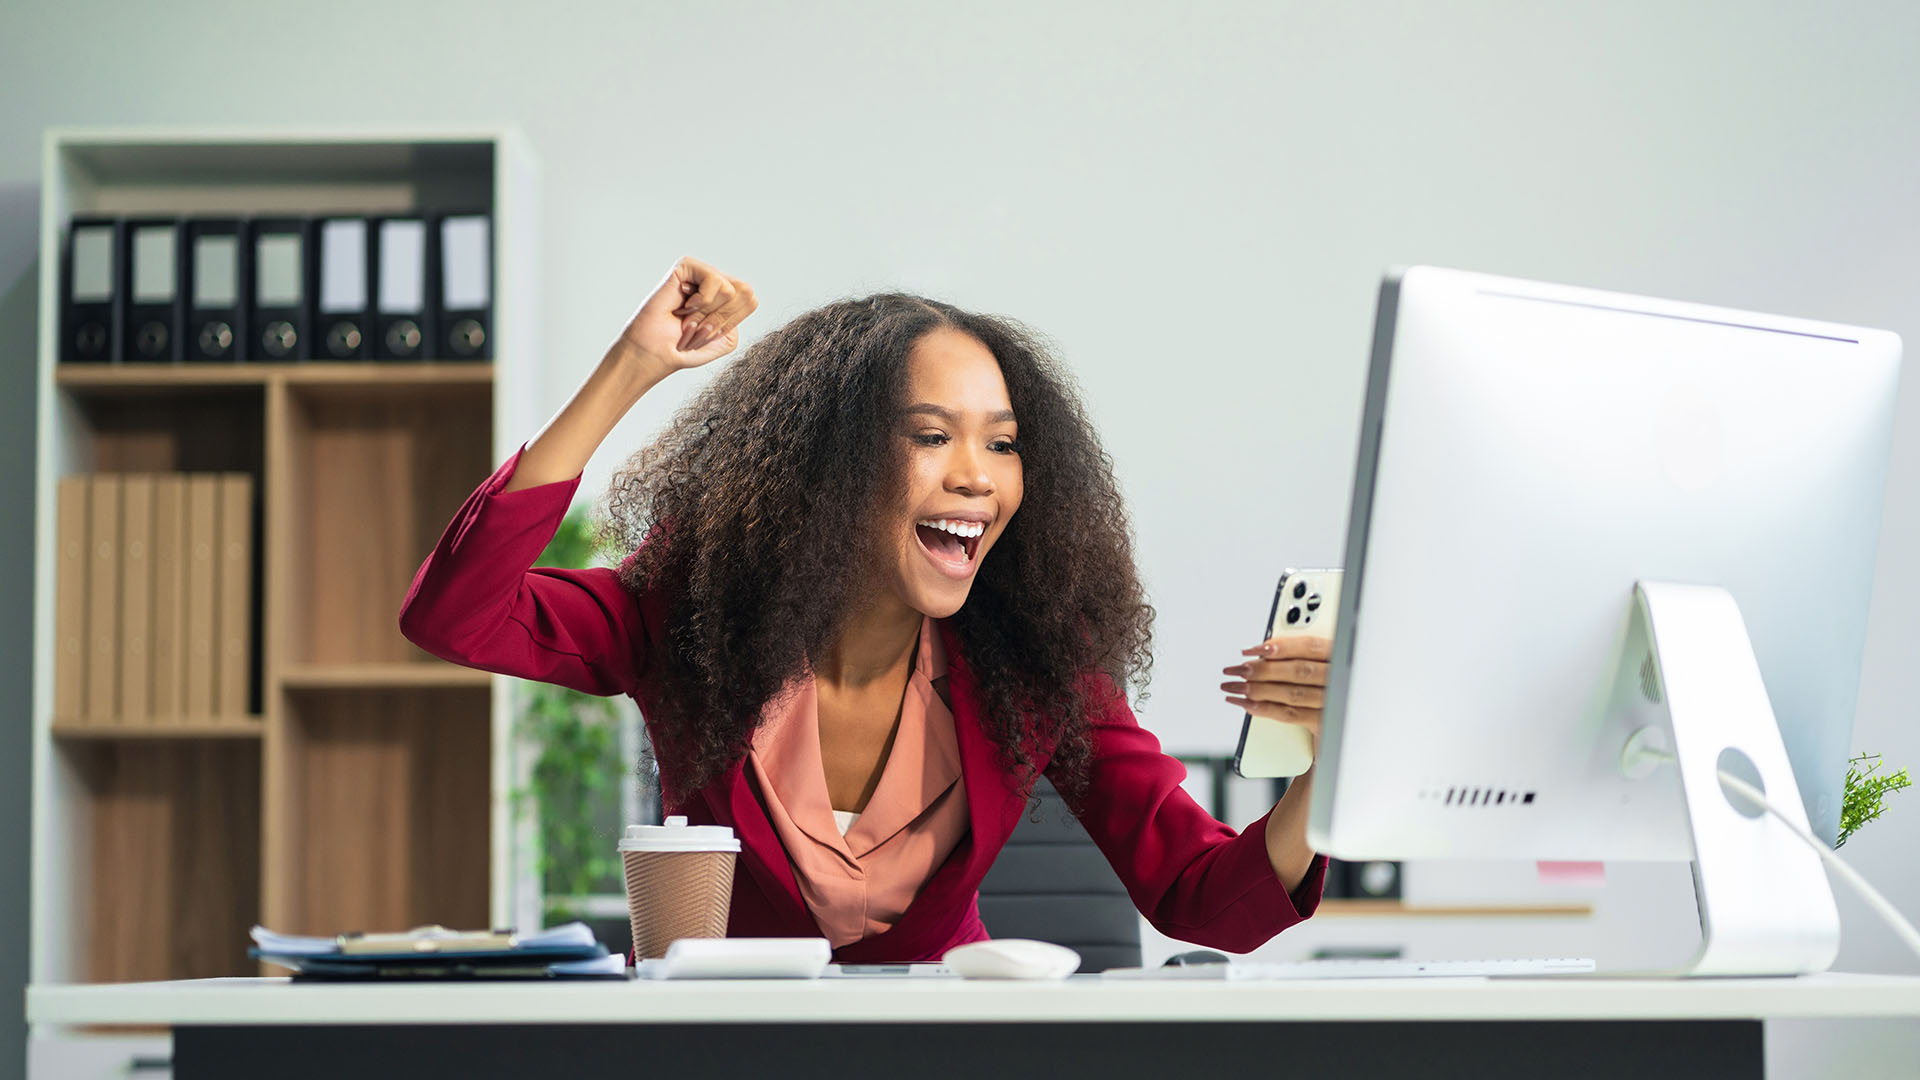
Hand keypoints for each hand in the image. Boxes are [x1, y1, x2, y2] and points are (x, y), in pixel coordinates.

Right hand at [620, 256, 757, 372]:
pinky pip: (715, 280)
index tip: (706, 332)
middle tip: (695, 326)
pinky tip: (684, 305)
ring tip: (687, 318)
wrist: (656, 354)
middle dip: (720, 319)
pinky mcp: (686, 265)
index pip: (751, 301)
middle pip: (745, 292)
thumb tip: (742, 290)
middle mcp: (714, 281)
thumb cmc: (683, 348)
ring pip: (730, 290)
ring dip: (707, 313)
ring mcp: (700, 272)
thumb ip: (741, 316)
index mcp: (726, 298)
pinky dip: (702, 301)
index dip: (730, 322)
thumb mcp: (725, 339)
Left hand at [1220, 635, 1330, 747]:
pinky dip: (1265, 708)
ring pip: (1292, 693)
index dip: (1280, 646)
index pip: (1309, 646)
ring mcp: (1333, 702)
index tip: (1252, 650)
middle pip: (1298, 671)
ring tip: (1234, 688)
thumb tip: (1262, 652)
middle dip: (1262, 669)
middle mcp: (1339, 678)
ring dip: (1258, 689)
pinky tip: (1247, 704)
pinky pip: (1290, 714)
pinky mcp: (1324, 723)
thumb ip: (1296, 655)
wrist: (1342, 730)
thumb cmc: (1324, 687)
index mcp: (1338, 656)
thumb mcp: (1318, 665)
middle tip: (1237, 670)